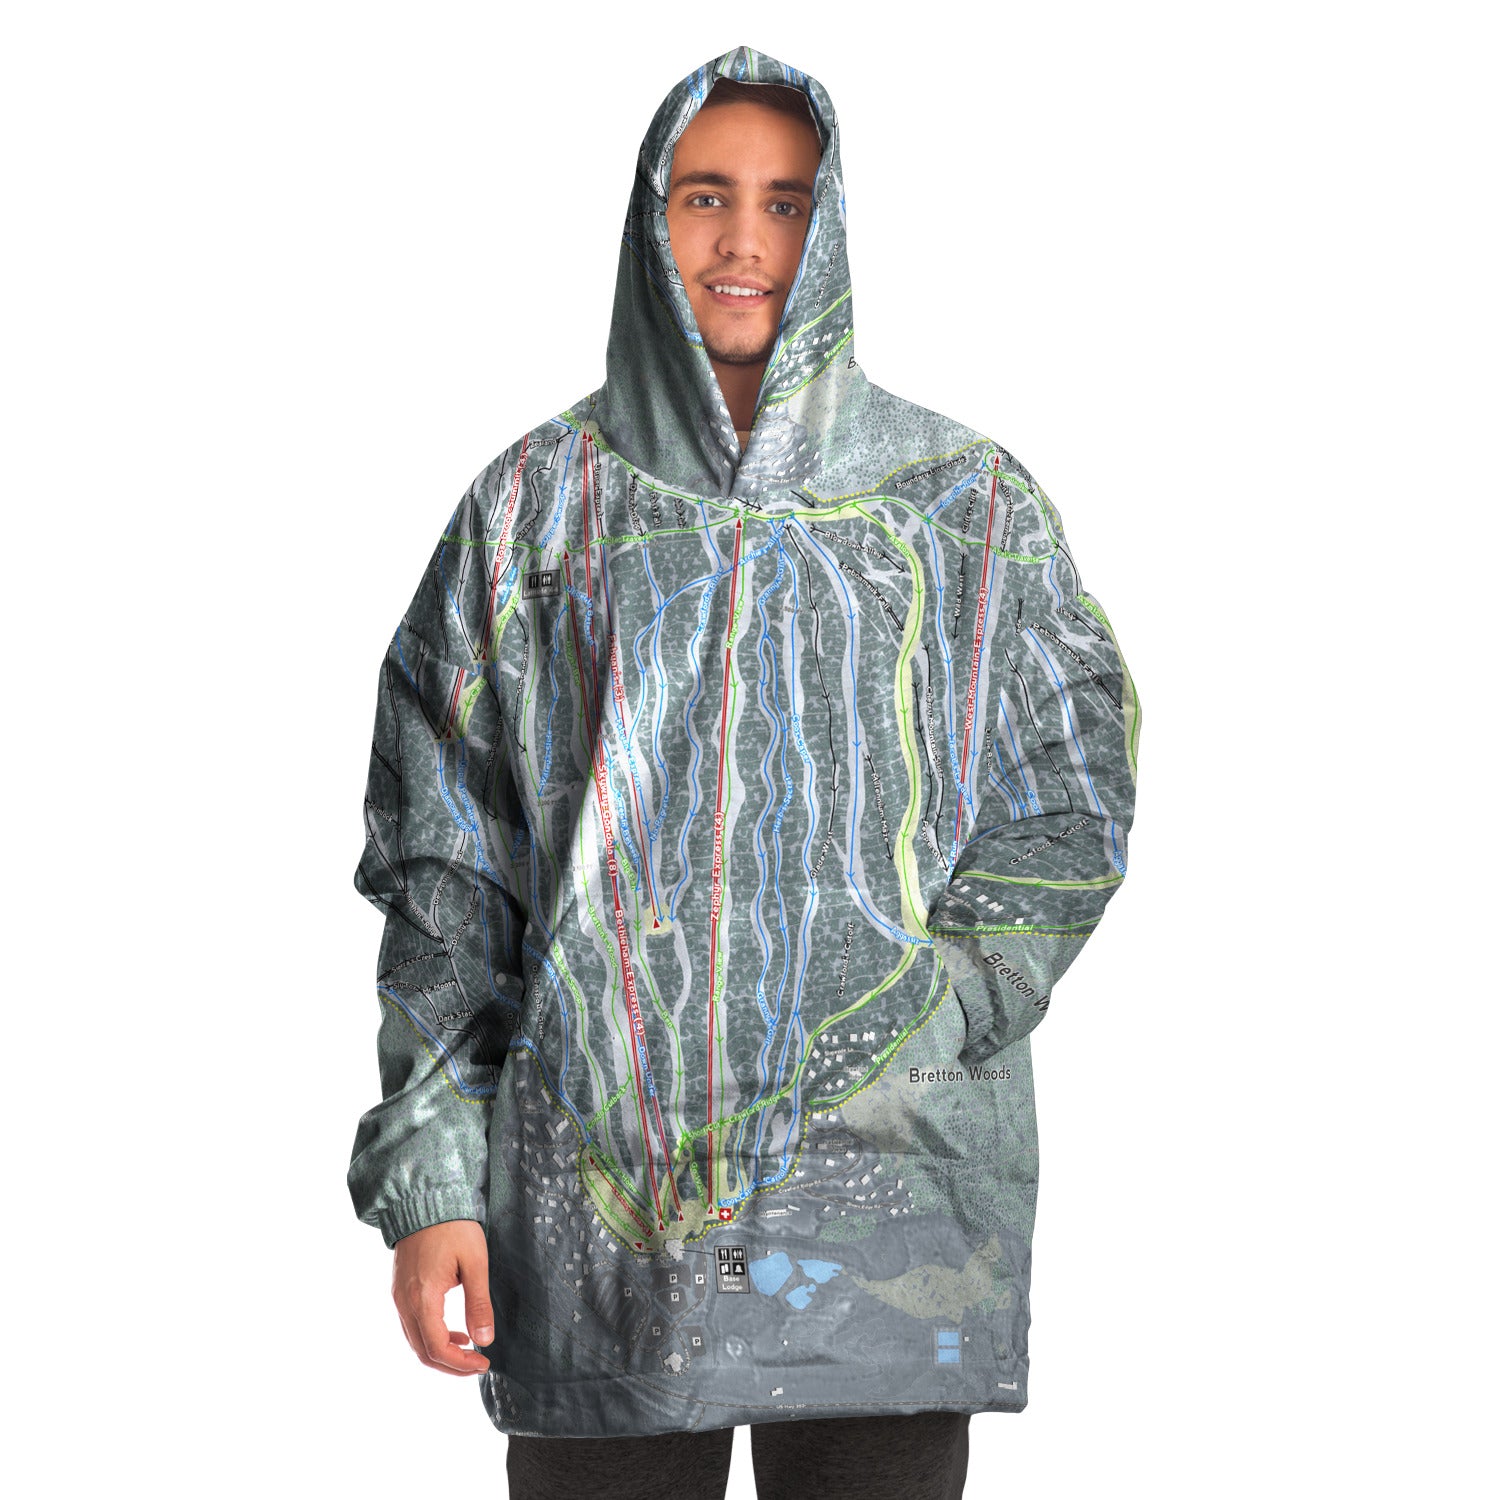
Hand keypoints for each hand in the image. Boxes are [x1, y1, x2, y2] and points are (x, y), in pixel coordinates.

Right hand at [391, 1218, 493, 1375]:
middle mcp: (404, 1303)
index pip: (437, 1348)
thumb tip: (485, 1341)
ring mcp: (399, 1297)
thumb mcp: (475, 1262)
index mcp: (423, 1298)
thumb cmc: (453, 1227)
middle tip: (477, 1365)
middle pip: (423, 1351)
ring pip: (415, 1341)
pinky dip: (431, 1336)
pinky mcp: (399, 1290)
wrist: (425, 1200)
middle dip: (450, 1365)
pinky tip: (453, 1331)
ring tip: (468, 1349)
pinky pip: (412, 1326)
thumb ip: (478, 1303)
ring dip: (440, 1353)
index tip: (483, 1364)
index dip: (460, 1364)